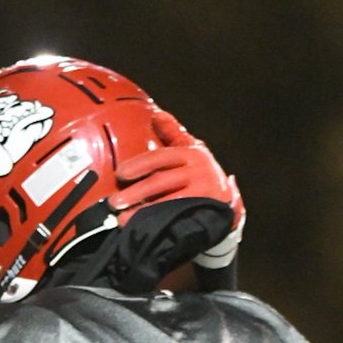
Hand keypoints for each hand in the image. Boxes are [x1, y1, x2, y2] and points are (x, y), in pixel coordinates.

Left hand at [109, 110, 244, 266]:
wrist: (228, 202)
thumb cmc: (201, 174)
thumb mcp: (192, 150)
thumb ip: (173, 134)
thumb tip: (155, 114)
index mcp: (191, 153)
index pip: (160, 158)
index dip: (138, 165)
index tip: (120, 174)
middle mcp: (198, 172)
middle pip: (161, 181)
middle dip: (135, 192)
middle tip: (114, 202)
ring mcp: (201, 194)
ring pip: (166, 203)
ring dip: (142, 212)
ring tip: (121, 219)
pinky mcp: (203, 213)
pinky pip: (175, 218)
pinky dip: (157, 223)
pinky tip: (141, 228)